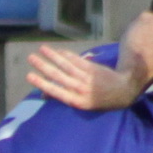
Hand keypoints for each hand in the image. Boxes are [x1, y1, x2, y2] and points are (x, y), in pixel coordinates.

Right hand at [27, 41, 141, 111]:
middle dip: (43, 65)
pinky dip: (67, 55)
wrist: (123, 91)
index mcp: (76, 100)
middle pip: (58, 75)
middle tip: (30, 58)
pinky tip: (58, 51)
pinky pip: (76, 60)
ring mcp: (86, 77)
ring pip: (66, 65)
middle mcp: (80, 88)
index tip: (29, 76)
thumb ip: (65, 97)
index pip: (55, 91)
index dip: (41, 83)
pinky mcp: (92, 68)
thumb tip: (44, 95)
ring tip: (41, 49)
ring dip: (52, 56)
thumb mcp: (82, 104)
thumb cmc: (100, 100)